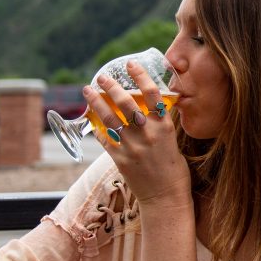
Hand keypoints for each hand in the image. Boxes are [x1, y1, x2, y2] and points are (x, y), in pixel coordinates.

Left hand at [86, 60, 191, 206]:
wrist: (166, 197)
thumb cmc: (173, 170)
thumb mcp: (172, 142)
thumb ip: (159, 126)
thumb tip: (147, 110)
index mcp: (164, 126)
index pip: (152, 94)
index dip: (140, 75)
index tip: (130, 64)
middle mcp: (148, 133)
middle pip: (126, 102)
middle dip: (110, 86)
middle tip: (101, 77)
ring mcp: (133, 146)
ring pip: (110, 118)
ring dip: (96, 102)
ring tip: (87, 91)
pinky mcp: (121, 160)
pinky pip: (104, 140)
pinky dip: (98, 129)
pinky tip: (92, 122)